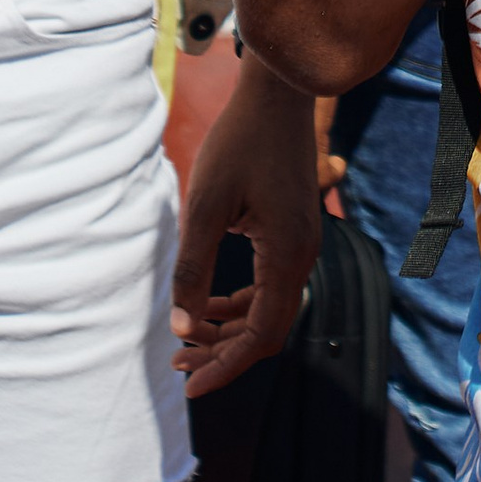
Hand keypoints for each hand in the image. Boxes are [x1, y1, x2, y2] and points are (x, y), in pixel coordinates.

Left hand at [171, 57, 325, 399]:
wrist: (277, 94)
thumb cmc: (240, 142)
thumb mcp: (205, 205)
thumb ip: (193, 269)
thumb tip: (184, 327)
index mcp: (286, 256)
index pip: (260, 335)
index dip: (225, 366)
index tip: (190, 387)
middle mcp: (301, 256)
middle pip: (268, 330)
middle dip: (224, 353)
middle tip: (179, 366)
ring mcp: (301, 244)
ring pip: (269, 309)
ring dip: (231, 330)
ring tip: (188, 339)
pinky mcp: (293, 232)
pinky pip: (271, 285)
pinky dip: (242, 304)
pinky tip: (211, 304)